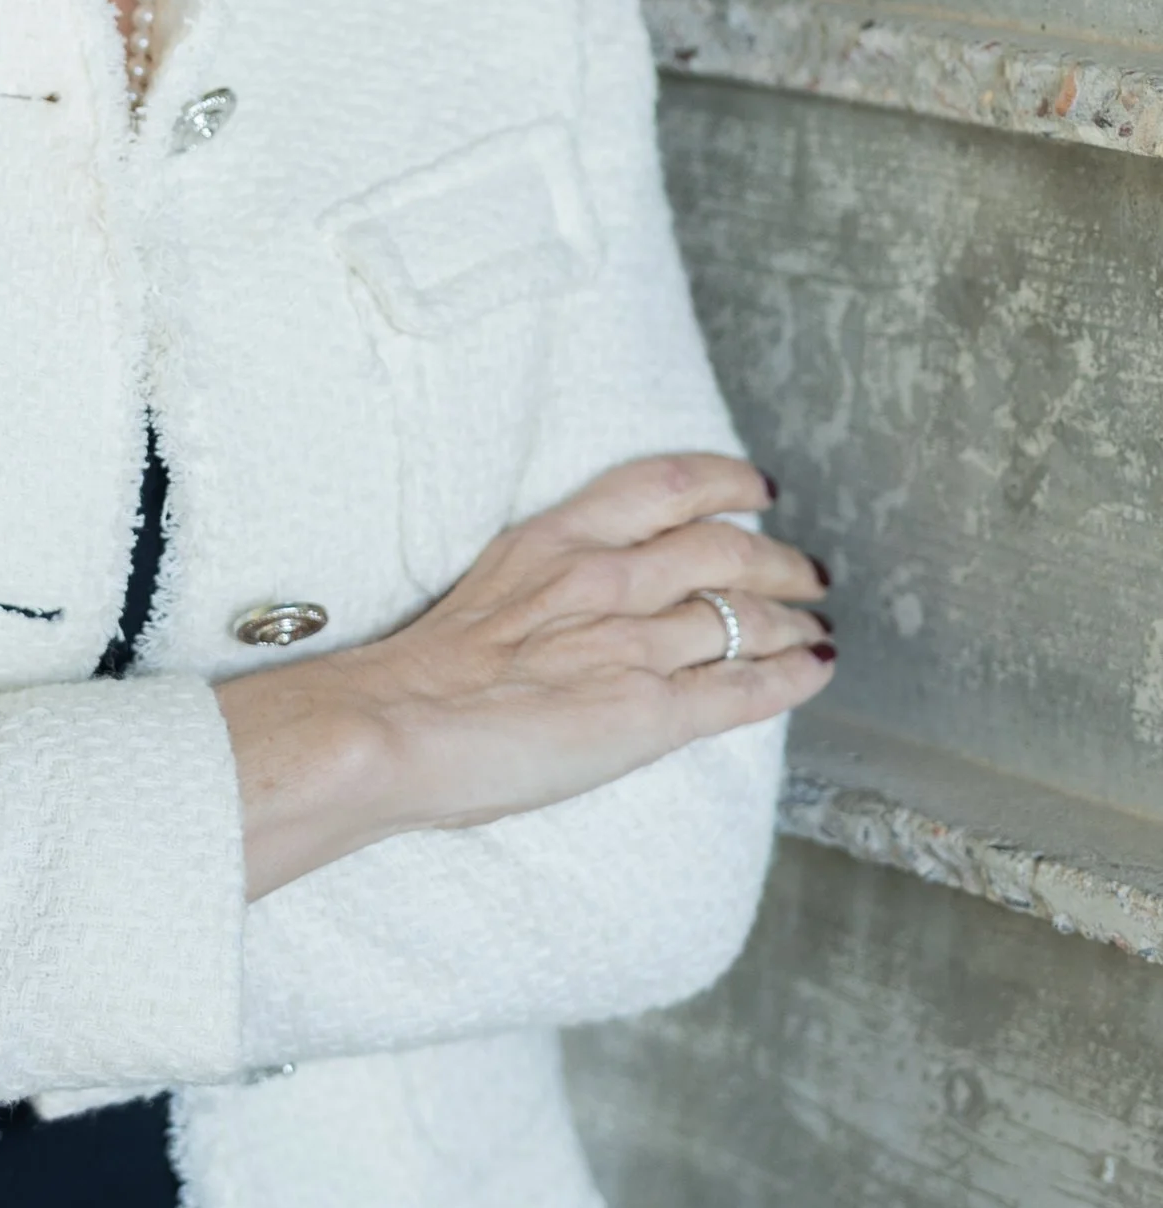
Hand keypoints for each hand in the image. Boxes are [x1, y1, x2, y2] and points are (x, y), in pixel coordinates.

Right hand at [221, 452, 832, 900]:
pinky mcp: (651, 711)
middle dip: (778, 557)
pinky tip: (814, 670)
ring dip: (793, 621)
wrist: (393, 728)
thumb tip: (576, 608)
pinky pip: (745, 687)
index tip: (755, 485)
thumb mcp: (483, 593)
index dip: (725, 479)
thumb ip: (541, 589)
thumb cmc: (416, 679)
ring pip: (745, 616)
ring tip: (813, 626)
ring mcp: (633, 644)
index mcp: (557, 542)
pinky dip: (792, 676)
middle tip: (804, 569)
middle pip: (724, 547)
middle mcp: (606, 580)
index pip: (665, 486)